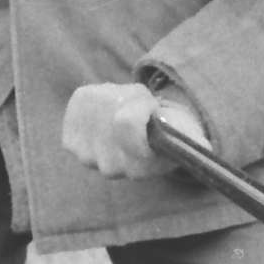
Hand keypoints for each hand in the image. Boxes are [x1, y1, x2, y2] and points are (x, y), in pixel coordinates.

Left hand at [61, 81, 208, 179]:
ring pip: (97, 103)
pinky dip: (97, 96)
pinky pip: (82, 101)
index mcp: (142, 167)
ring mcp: (88, 158)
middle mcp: (111, 168)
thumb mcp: (187, 132)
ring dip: (115, 95)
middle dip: (131, 97)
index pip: (125, 121)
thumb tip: (189, 141)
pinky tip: (108, 108)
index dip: (141, 105)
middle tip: (144, 105)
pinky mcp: (71, 142)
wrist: (148, 139)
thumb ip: (192, 139)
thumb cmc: (171, 131)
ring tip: (128, 106)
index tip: (154, 106)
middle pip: (111, 109)